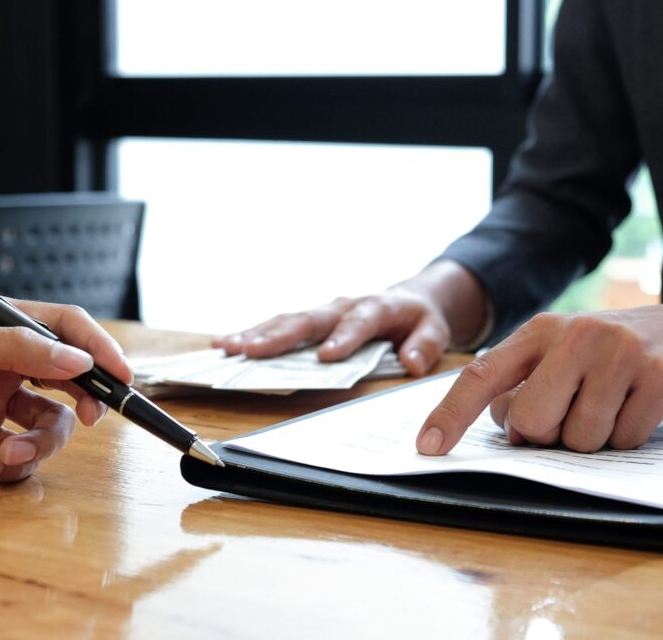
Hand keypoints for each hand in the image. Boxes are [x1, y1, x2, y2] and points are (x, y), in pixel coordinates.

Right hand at [212, 260, 488, 375]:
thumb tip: (411, 363)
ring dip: (256, 334)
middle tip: (253, 350)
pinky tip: (227, 345)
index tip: (326, 355)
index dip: (343, 338)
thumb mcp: (435, 329)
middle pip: (308, 320)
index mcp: (376, 307)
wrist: (409, 299)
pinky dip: (253, 334)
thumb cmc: (418, 318)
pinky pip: (278, 325)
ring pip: (286, 320)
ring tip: (228, 347)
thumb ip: (425, 345)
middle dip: (279, 336)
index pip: (358, 323)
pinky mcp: (309, 319)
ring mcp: (322, 312)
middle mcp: (342, 305)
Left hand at [415, 276, 662, 454]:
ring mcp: (620, 352)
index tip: (427, 448)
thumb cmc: (613, 353)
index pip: (481, 375)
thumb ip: (525, 387)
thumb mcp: (562, 356)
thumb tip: (505, 431)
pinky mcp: (661, 376)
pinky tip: (640, 408)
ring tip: (612, 406)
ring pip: (580, 438)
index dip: (450, 415)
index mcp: (540, 330)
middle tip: (572, 416)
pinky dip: (630, 436)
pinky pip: (626, 439)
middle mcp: (575, 334)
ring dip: (594, 439)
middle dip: (547, 436)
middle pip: (531, 421)